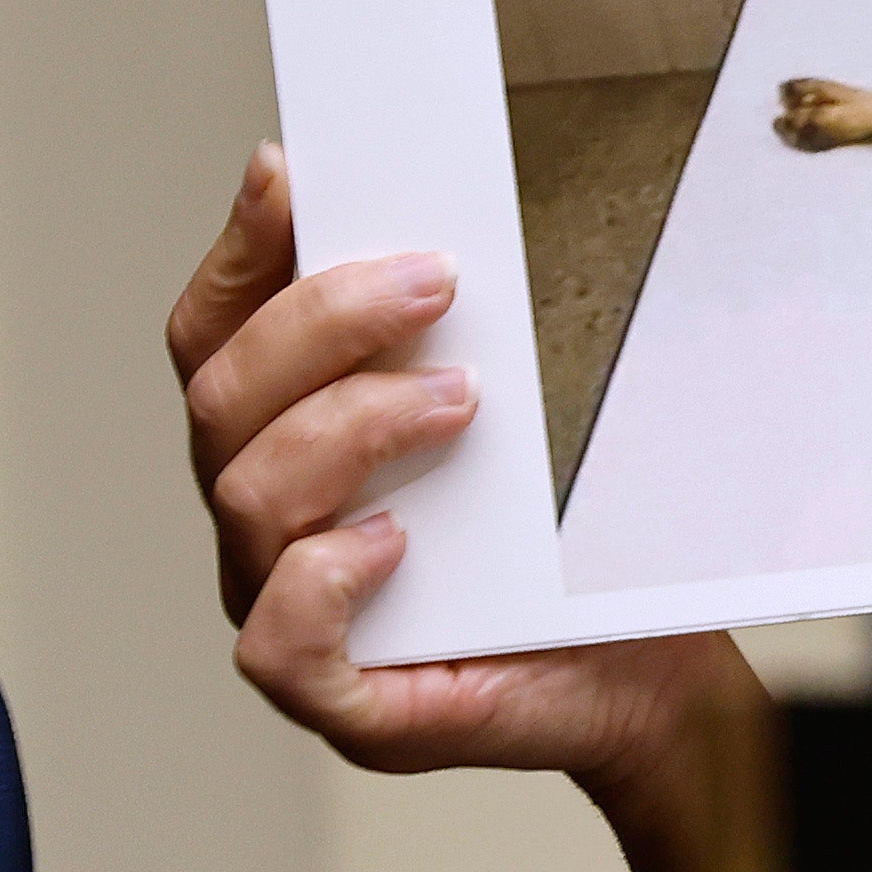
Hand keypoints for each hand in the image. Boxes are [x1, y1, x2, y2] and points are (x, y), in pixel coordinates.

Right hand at [171, 142, 771, 871]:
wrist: (655, 669)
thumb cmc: (576, 546)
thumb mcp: (527, 412)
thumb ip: (458, 332)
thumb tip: (442, 219)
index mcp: (291, 441)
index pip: (216, 334)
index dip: (238, 251)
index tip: (288, 172)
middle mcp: (270, 524)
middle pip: (222, 400)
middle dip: (321, 322)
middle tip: (434, 283)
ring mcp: (292, 611)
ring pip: (246, 498)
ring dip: (350, 427)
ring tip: (462, 402)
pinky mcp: (342, 699)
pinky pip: (276, 642)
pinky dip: (322, 577)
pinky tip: (394, 542)